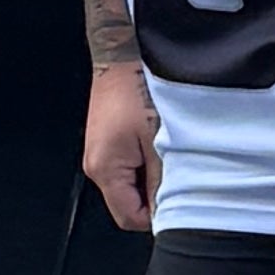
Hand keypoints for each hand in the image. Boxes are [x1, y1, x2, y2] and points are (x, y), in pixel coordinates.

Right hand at [83, 58, 159, 235]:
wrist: (122, 56)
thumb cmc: (137, 90)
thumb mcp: (159, 141)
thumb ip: (163, 181)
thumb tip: (169, 211)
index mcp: (105, 169)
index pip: (130, 218)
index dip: (157, 218)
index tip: (178, 203)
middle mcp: (96, 165)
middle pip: (128, 203)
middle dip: (154, 195)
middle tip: (176, 172)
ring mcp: (98, 153)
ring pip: (129, 184)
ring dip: (150, 176)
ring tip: (165, 152)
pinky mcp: (105, 142)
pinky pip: (127, 166)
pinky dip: (144, 161)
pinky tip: (156, 142)